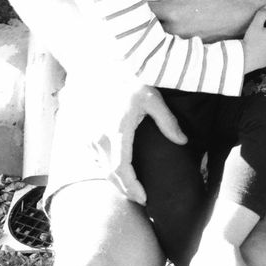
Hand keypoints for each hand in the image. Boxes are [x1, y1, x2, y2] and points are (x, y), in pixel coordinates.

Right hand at [68, 62, 186, 204]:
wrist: (96, 66)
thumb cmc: (127, 80)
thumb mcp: (152, 98)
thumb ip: (167, 122)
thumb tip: (183, 142)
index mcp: (116, 131)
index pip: (122, 170)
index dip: (132, 187)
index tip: (144, 198)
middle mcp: (98, 138)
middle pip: (110, 175)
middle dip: (125, 190)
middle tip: (141, 199)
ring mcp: (88, 137)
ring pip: (101, 169)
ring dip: (116, 182)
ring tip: (132, 189)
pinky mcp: (83, 134)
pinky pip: (95, 160)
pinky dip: (107, 170)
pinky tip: (119, 172)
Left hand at [145, 0, 264, 40]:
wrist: (246, 14)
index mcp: (174, 11)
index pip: (143, 8)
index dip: (137, 2)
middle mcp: (175, 29)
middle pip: (148, 25)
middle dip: (144, 16)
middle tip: (142, 6)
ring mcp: (183, 41)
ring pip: (158, 34)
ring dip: (155, 26)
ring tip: (155, 16)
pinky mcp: (190, 48)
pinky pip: (171, 42)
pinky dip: (167, 34)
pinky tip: (171, 26)